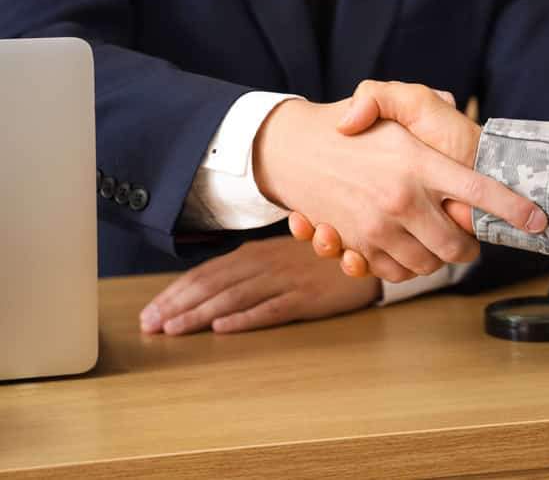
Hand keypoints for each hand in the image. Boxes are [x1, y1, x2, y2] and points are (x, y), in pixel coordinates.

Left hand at [139, 236, 380, 334]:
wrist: (364, 258)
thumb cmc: (317, 262)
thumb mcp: (278, 256)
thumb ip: (247, 269)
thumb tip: (206, 289)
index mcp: (254, 253)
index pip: (205, 274)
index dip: (175, 293)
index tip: (150, 312)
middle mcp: (265, 264)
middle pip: (213, 285)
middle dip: (178, 306)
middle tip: (151, 326)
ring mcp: (285, 280)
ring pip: (234, 297)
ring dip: (200, 314)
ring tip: (175, 330)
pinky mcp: (306, 297)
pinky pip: (271, 308)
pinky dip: (245, 319)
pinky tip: (223, 328)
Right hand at [253, 97, 546, 282]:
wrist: (292, 150)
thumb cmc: (352, 128)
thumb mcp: (391, 101)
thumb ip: (422, 99)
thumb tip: (449, 101)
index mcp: (420, 163)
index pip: (482, 192)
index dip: (514, 209)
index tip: (538, 219)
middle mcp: (404, 199)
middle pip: (459, 245)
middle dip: (471, 245)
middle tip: (469, 235)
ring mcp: (380, 228)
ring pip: (430, 265)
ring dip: (439, 258)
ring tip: (435, 238)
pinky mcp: (358, 246)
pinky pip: (396, 272)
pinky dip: (407, 267)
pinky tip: (407, 246)